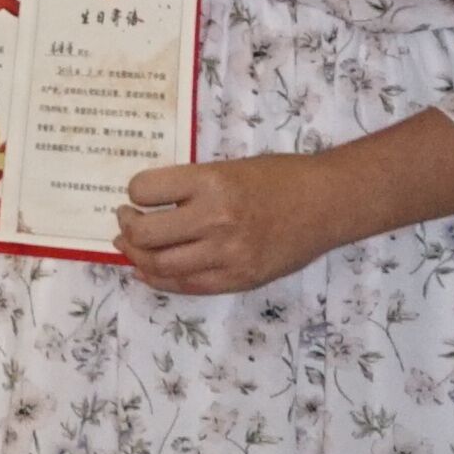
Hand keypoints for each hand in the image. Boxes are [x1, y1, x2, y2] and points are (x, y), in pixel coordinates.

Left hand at [115, 155, 341, 296]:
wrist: (327, 204)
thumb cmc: (279, 178)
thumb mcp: (229, 168)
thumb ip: (192, 187)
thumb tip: (148, 204)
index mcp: (212, 182)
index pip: (145, 189)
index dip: (133, 192)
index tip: (136, 194)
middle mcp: (215, 219)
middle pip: (145, 234)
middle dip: (126, 227)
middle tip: (125, 219)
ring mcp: (227, 254)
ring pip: (159, 266)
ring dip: (136, 256)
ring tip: (133, 245)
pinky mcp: (237, 279)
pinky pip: (185, 286)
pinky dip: (159, 279)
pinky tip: (150, 270)